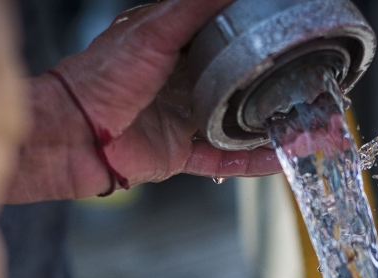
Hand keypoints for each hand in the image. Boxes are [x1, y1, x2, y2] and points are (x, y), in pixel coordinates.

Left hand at [6, 0, 279, 202]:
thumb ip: (193, 6)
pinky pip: (223, 159)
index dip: (253, 34)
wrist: (70, 135)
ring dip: (268, 126)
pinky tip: (280, 160)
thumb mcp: (153, 30)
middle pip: (236, 82)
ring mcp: (181, 119)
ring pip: (236, 123)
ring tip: (304, 124)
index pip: (222, 35)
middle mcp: (180, 82)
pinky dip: (252, 163)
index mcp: (173, 46)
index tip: (285, 33)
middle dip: (271, 85)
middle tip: (306, 82)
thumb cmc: (100, 78)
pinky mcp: (179, 154)